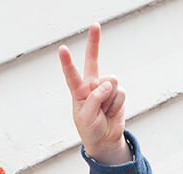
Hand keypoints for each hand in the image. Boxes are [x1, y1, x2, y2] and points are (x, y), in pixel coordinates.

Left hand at [58, 22, 132, 164]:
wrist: (104, 139)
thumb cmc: (89, 129)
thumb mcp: (85, 117)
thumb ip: (94, 98)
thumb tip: (108, 83)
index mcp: (78, 90)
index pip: (72, 74)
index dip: (67, 62)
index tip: (62, 49)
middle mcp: (92, 85)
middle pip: (93, 60)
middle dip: (94, 42)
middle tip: (94, 25)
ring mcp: (106, 88)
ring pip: (111, 82)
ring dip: (109, 100)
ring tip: (104, 111)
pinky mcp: (118, 93)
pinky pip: (120, 93)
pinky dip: (116, 105)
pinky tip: (111, 111)